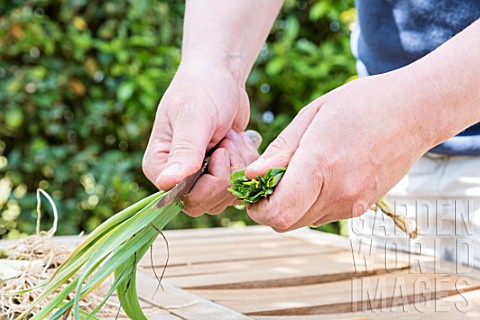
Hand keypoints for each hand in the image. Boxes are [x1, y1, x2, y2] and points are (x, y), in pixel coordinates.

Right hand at [143, 62, 248, 190]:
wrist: (222, 75)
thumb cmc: (202, 89)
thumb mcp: (195, 117)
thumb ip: (184, 150)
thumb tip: (167, 183)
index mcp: (159, 167)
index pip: (183, 198)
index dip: (209, 182)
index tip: (218, 150)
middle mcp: (176, 177)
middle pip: (206, 203)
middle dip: (227, 172)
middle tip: (227, 140)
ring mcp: (199, 177)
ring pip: (226, 197)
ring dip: (239, 165)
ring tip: (231, 137)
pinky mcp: (220, 173)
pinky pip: (239, 187)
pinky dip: (247, 164)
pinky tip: (239, 141)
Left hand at [245, 75, 432, 231]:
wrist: (414, 112)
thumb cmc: (360, 105)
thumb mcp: (312, 116)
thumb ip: (281, 150)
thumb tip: (252, 175)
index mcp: (321, 165)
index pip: (278, 213)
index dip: (258, 208)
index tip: (254, 190)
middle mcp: (338, 192)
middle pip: (287, 223)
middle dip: (271, 207)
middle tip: (271, 180)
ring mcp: (353, 203)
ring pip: (305, 221)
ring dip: (292, 205)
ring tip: (298, 172)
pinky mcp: (362, 206)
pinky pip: (324, 215)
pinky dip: (312, 203)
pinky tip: (319, 176)